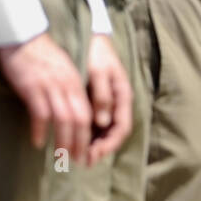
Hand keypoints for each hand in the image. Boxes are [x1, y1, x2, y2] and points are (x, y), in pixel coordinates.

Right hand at [0, 32, 91, 163]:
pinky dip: (40, 130)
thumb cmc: (41, 56)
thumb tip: (75, 115)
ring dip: (62, 141)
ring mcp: (49, 87)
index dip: (87, 137)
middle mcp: (66, 87)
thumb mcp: (64, 71)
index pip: (87, 115)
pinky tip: (38, 142)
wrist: (21, 35)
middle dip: (79, 144)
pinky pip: (40, 114)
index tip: (85, 153)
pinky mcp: (32, 87)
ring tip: (60, 156)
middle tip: (76, 161)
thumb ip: (70, 91)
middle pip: (78, 121)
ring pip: (63, 120)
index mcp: (75, 84)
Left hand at [84, 33, 131, 163]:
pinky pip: (97, 124)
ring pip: (105, 131)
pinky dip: (89, 135)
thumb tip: (102, 122)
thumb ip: (102, 97)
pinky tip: (77, 141)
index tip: (94, 154)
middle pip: (113, 134)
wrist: (92, 38)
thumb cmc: (97, 53)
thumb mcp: (100, 73)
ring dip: (94, 145)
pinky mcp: (100, 103)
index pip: (121, 129)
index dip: (109, 144)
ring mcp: (110, 105)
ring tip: (79, 156)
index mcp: (123, 98)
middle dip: (100, 150)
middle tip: (83, 161)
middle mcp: (119, 105)